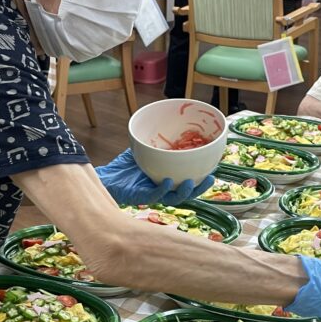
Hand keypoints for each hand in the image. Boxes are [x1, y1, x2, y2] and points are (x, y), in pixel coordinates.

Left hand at [95, 149, 214, 205]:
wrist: (107, 177)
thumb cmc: (125, 167)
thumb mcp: (143, 151)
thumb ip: (155, 142)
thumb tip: (167, 123)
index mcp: (166, 181)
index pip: (187, 182)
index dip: (201, 179)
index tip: (213, 169)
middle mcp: (162, 190)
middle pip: (186, 193)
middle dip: (200, 188)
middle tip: (210, 178)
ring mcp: (152, 194)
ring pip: (173, 198)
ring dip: (184, 192)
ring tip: (191, 182)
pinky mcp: (140, 197)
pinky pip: (154, 196)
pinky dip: (162, 190)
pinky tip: (168, 182)